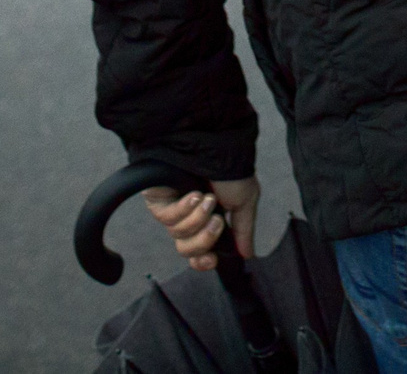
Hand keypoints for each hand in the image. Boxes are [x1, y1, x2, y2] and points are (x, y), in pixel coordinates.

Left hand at [142, 176, 258, 272]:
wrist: (214, 144)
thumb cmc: (230, 167)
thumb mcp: (245, 200)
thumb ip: (244, 230)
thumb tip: (247, 254)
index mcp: (209, 220)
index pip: (201, 252)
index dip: (204, 261)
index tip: (212, 259)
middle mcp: (190, 217)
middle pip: (188, 250)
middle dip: (204, 240)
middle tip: (216, 222)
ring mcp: (173, 210)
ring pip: (179, 235)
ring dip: (197, 219)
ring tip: (208, 198)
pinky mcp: (158, 202)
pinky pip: (168, 218)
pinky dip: (183, 208)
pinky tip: (193, 194)